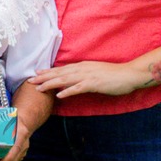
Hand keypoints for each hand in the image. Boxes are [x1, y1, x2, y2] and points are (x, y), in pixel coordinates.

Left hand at [28, 60, 148, 98]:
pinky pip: (78, 88)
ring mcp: (88, 75)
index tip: (36, 74)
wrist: (130, 74)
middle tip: (29, 81)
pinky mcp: (94, 83)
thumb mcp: (95, 72)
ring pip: (65, 79)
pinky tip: (58, 95)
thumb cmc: (114, 75)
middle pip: (59, 73)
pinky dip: (67, 91)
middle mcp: (82, 69)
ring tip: (38, 88)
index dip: (48, 71)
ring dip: (50, 84)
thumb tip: (73, 79)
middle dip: (43, 77)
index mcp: (82, 66)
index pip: (62, 68)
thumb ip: (84, 75)